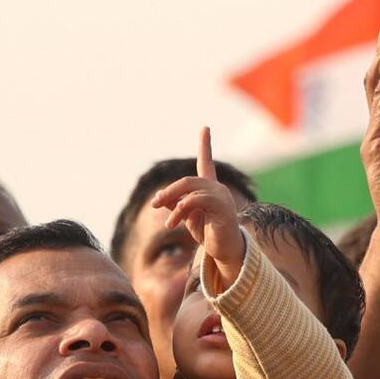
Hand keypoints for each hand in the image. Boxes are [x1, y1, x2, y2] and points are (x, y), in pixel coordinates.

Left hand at [151, 128, 245, 285]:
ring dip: (173, 205)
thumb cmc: (208, 233)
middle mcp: (217, 188)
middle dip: (168, 192)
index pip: (206, 162)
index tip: (205, 128)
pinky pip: (195, 201)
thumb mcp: (187, 218)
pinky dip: (180, 210)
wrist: (224, 251)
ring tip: (169, 223)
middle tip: (154, 204)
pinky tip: (174, 221)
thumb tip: (160, 198)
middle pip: (187, 181)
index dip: (205, 145)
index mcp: (210, 188)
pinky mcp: (222, 207)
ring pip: (189, 190)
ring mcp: (221, 196)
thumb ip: (175, 205)